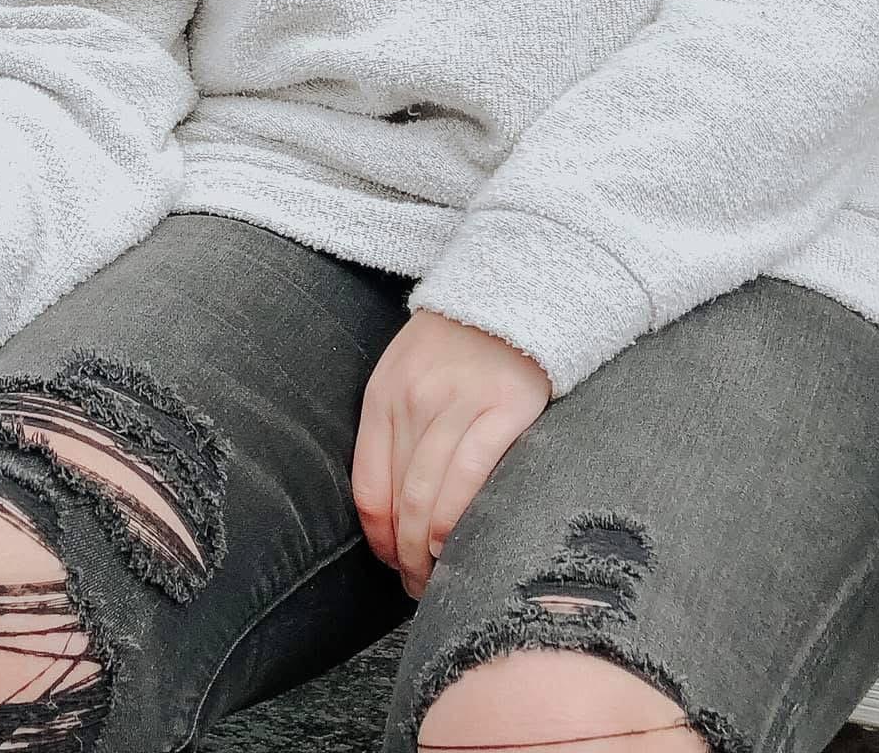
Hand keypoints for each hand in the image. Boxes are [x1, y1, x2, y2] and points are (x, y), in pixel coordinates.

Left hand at [351, 309, 550, 597]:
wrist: (510, 291)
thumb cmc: (455, 345)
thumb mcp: (405, 374)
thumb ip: (395, 431)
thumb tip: (393, 511)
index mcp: (383, 395)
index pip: (369, 488)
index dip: (379, 540)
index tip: (394, 564)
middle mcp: (414, 399)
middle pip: (401, 500)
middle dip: (407, 557)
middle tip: (420, 587)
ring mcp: (459, 402)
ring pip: (432, 496)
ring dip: (432, 552)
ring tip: (441, 578)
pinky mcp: (506, 408)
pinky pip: (473, 476)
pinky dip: (461, 519)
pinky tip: (461, 544)